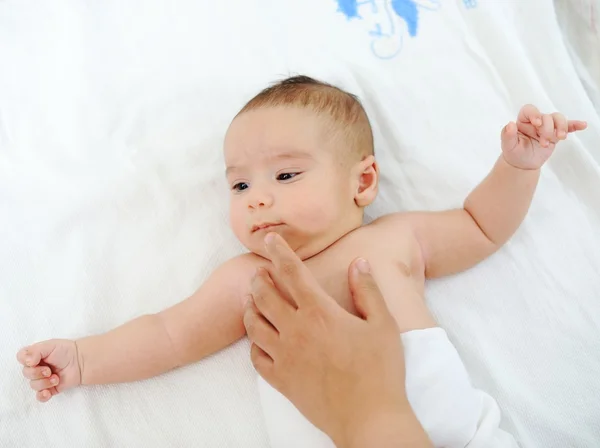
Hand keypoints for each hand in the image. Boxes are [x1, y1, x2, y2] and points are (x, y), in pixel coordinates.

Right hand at [16, 339, 81, 401]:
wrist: (81, 361)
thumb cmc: (65, 350)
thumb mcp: (49, 345)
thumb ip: (35, 351)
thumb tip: (27, 362)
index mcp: (34, 355)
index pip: (21, 358)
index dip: (25, 361)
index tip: (35, 361)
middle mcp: (36, 367)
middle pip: (26, 373)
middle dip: (37, 373)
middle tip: (49, 371)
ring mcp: (42, 379)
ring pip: (33, 385)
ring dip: (44, 383)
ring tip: (56, 378)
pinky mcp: (50, 389)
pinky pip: (40, 396)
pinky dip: (42, 396)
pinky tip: (48, 393)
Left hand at [244, 233, 429, 447]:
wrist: (369, 418)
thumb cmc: (380, 370)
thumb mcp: (383, 324)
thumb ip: (367, 290)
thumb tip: (358, 262)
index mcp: (320, 312)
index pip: (292, 272)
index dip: (279, 252)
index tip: (269, 239)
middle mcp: (296, 330)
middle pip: (264, 295)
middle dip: (259, 278)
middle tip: (259, 271)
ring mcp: (285, 356)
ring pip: (253, 325)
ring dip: (249, 307)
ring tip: (250, 298)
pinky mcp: (281, 380)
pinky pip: (256, 358)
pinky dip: (253, 344)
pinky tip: (258, 339)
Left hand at [501, 104, 586, 169]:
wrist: (523, 164)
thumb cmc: (514, 153)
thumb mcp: (507, 146)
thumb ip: (507, 135)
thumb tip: (510, 124)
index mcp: (523, 120)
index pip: (529, 110)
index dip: (534, 114)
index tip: (537, 124)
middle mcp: (536, 121)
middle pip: (547, 116)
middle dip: (547, 129)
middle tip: (543, 143)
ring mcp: (548, 126)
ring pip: (558, 118)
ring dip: (561, 127)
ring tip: (560, 138)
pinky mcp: (556, 134)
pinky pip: (567, 127)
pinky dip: (575, 125)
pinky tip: (582, 125)